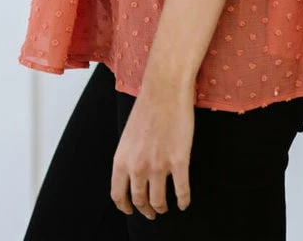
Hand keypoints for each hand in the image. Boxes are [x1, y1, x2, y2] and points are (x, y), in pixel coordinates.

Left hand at [111, 74, 194, 219]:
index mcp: (122, 159)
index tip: (131, 211)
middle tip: (152, 212)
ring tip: (166, 207)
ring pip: (159, 200)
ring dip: (163, 207)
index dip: (125, 207)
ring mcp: (159, 166)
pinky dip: (183, 201)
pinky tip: (184, 203)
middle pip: (140, 200)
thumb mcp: (127, 135)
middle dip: (146, 210)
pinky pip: (182, 191)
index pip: (118, 194)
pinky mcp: (179, 161)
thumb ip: (128, 156)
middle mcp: (137, 167)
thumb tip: (133, 174)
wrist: (165, 89)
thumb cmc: (147, 106)